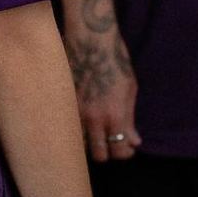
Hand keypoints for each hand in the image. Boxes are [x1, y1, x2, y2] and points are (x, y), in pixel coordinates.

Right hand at [64, 22, 142, 161]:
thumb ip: (129, 118)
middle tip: (110, 142)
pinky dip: (76, 128)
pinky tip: (82, 119)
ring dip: (88, 142)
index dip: (123, 153)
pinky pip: (69, 127)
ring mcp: (75, 112)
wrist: (90, 40)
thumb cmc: (115, 61)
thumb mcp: (130, 89)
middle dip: (106, 153)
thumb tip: (134, 140)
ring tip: (95, 131)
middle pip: (98, 155)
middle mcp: (92, 118)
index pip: (118, 150)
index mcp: (114, 115)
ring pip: (80, 144)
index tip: (126, 148)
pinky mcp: (63, 103)